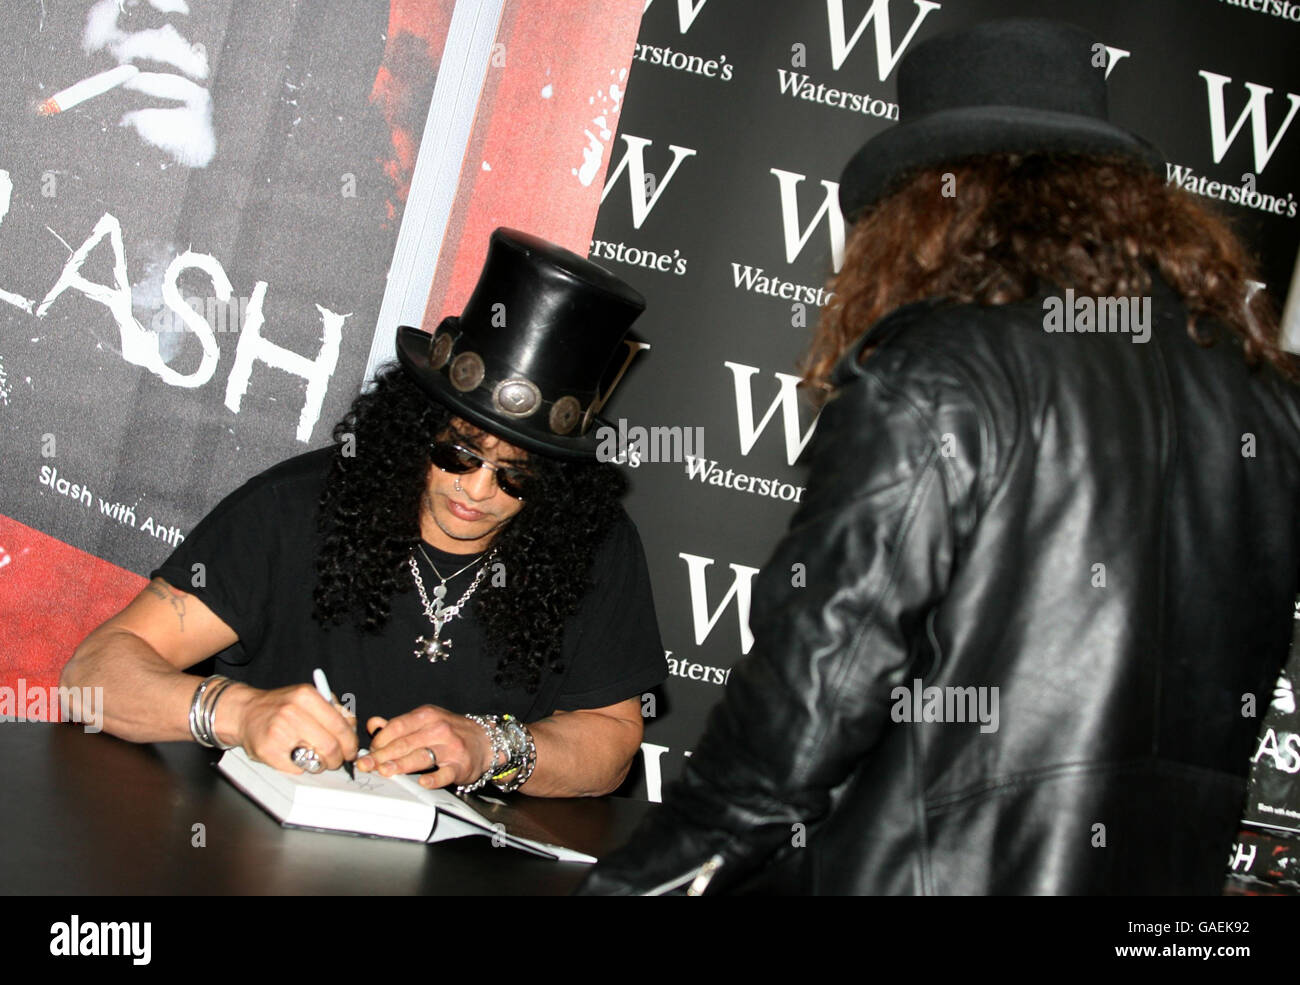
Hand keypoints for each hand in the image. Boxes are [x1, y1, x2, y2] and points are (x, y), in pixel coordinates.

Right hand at [221, 682, 357, 773]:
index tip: (351, 750)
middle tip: (337, 759)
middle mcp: (292, 712)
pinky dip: (302, 767)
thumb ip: (334, 709)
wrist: (245, 712)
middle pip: (331, 746)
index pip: (340, 725)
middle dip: (339, 758)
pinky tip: (296, 757)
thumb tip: (352, 729)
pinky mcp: (268, 751)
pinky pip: (297, 769)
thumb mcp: (309, 697)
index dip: (350, 742)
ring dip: (322, 764)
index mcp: (306, 696)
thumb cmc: (281, 706)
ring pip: (316, 760)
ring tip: (317, 758)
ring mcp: (278, 733)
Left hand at [357, 705, 500, 789]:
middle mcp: (439, 728)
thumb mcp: (426, 721)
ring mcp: (450, 747)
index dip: (380, 740)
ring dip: (401, 764)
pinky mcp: (460, 765)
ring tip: (385, 771)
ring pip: (421, 756)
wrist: (485, 741)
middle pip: (405, 742)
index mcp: (427, 716)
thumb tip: (373, 724)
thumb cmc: (451, 732)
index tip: (368, 753)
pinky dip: (434, 778)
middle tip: (367, 765)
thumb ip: (398, 724)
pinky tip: (422, 782)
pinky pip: (445, 773)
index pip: (397, 726)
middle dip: (383, 755)